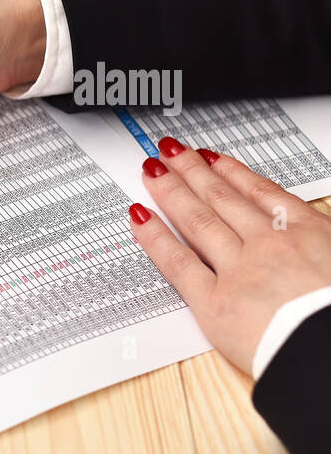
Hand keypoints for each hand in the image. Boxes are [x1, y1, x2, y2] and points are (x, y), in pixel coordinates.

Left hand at [129, 138, 330, 373]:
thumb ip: (317, 242)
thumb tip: (303, 235)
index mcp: (309, 231)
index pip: (261, 192)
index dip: (232, 171)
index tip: (212, 157)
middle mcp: (270, 243)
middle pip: (222, 199)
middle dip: (193, 171)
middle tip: (171, 151)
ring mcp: (240, 270)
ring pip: (198, 220)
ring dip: (172, 190)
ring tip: (153, 170)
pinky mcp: (215, 302)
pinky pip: (178, 262)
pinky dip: (155, 237)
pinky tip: (140, 216)